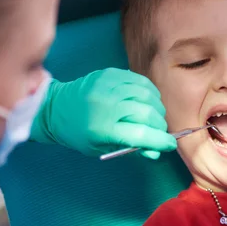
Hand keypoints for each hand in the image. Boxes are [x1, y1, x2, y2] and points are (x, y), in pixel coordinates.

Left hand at [30, 68, 176, 158]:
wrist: (56, 107)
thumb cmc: (79, 133)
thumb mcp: (101, 148)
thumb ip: (131, 148)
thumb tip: (157, 151)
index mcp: (103, 128)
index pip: (142, 134)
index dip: (161, 140)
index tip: (170, 144)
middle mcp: (107, 105)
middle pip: (149, 114)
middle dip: (159, 126)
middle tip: (157, 131)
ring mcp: (109, 86)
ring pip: (148, 95)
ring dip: (156, 108)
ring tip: (152, 116)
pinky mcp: (110, 74)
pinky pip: (140, 81)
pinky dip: (148, 92)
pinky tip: (145, 100)